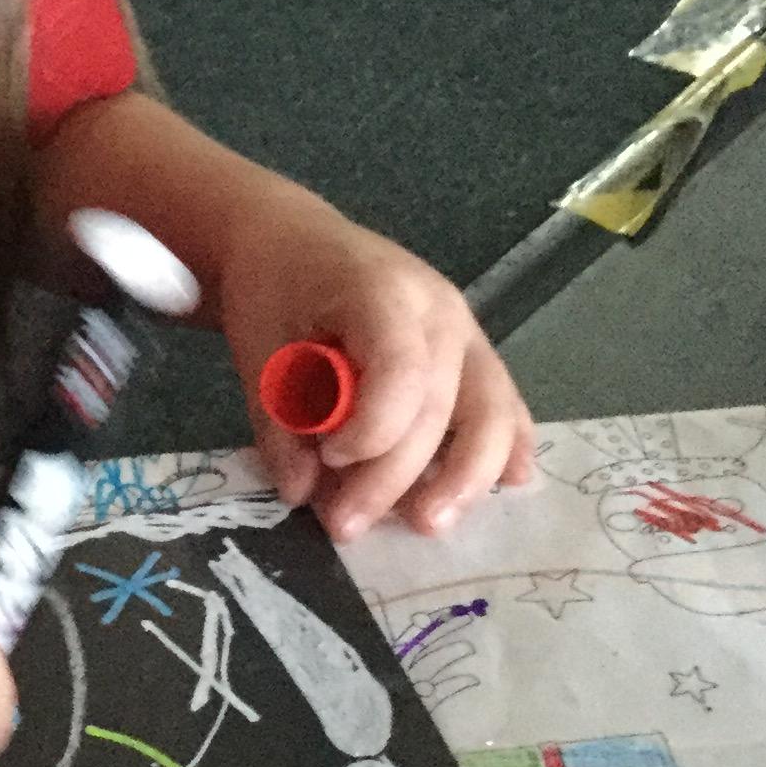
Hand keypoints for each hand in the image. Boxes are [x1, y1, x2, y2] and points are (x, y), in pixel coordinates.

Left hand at [216, 184, 536, 546]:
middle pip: (439, 407)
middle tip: (345, 526)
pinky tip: (508, 485)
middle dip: (394, 478)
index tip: (327, 458)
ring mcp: (465, 330)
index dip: (372, 431)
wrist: (293, 240)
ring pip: (490, 412)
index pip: (401, 371)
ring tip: (426, 524)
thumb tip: (302, 493)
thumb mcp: (257, 349)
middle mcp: (439, 309)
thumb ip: (279, 423)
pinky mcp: (473, 352)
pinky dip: (506, 446)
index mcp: (381, 291)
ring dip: (463, 478)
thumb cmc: (274, 289)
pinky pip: (503, 403)